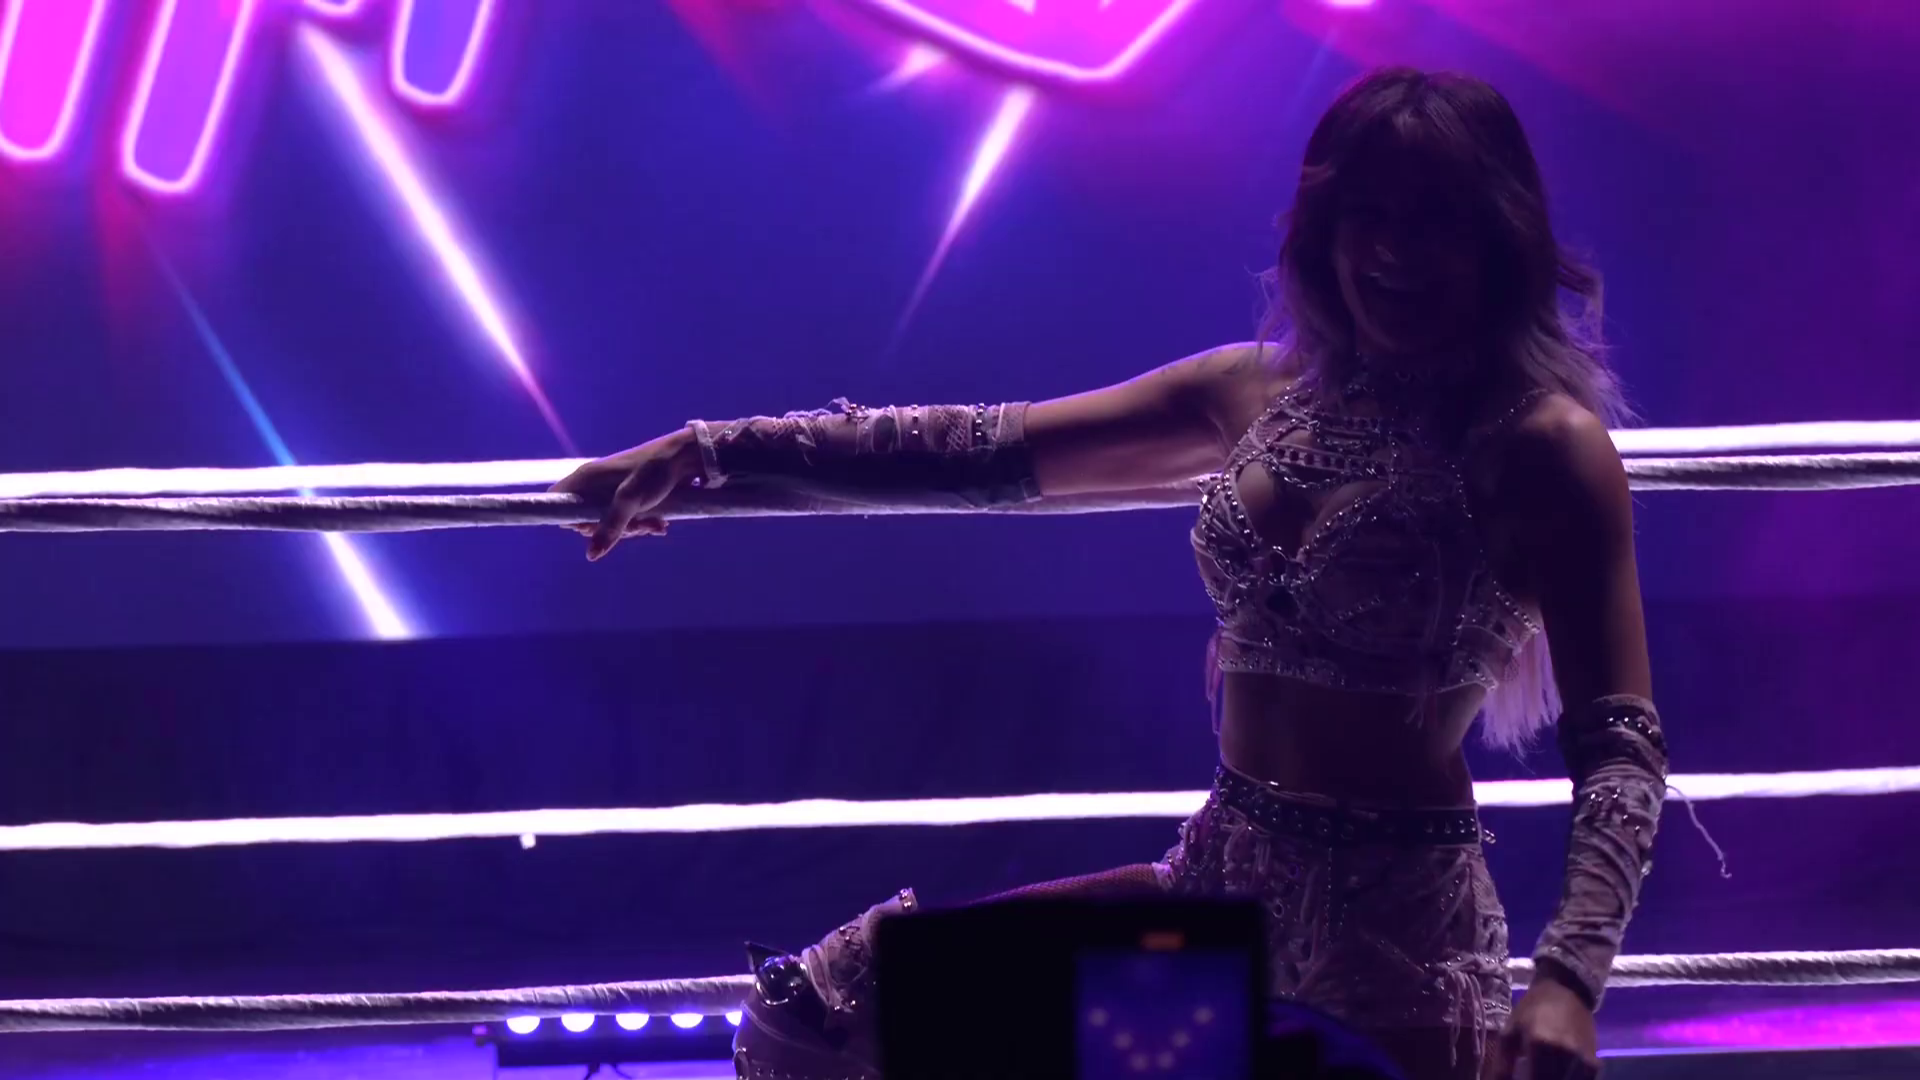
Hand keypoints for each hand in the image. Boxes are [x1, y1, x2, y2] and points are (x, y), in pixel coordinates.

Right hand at [550, 429, 700, 559]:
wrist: (685, 457)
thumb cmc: (654, 473)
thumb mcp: (632, 502)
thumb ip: (611, 527)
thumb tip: (591, 556)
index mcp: (586, 478)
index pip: (557, 501)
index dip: (571, 519)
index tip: (594, 526)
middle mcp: (594, 483)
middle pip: (587, 519)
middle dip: (611, 530)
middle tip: (634, 526)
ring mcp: (612, 490)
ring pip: (610, 521)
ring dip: (632, 529)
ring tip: (654, 524)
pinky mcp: (629, 496)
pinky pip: (626, 518)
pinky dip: (642, 523)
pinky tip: (660, 524)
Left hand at [1488, 966, 1599, 1079]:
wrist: (1566, 989)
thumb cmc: (1532, 1008)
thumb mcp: (1511, 1030)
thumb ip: (1503, 1063)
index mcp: (1539, 1044)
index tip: (1522, 1077)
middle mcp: (1563, 1053)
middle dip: (1538, 1077)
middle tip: (1531, 1072)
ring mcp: (1581, 1059)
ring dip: (1555, 1078)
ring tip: (1541, 1070)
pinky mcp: (1593, 1062)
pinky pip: (1581, 1079)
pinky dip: (1570, 1078)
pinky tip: (1559, 1072)